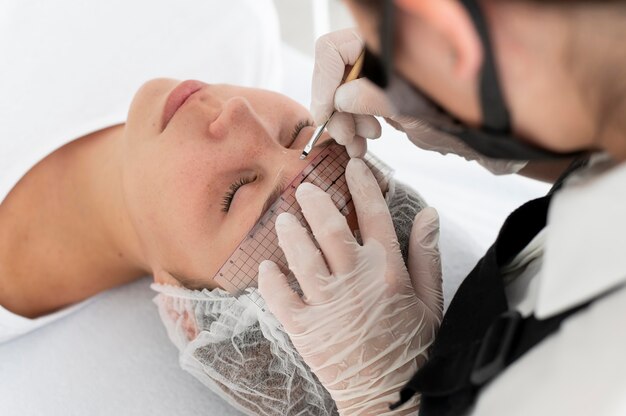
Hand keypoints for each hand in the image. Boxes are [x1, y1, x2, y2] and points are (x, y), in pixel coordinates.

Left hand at [258, 158, 442, 414]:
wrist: (390, 395)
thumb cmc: (413, 347)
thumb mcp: (431, 300)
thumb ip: (427, 254)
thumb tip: (429, 212)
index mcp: (388, 271)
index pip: (374, 215)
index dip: (363, 185)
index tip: (352, 166)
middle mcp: (355, 281)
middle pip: (330, 229)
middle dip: (316, 202)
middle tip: (306, 188)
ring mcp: (327, 305)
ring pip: (301, 256)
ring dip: (290, 233)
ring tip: (283, 218)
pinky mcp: (304, 329)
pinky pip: (280, 297)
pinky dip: (270, 280)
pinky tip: (266, 266)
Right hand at [311, 28, 526, 174]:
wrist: (495, 121)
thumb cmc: (468, 105)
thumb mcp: (420, 102)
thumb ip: (379, 96)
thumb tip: (342, 98)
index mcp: (384, 40)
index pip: (332, 50)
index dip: (322, 84)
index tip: (325, 117)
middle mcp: (380, 51)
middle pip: (336, 73)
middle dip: (336, 109)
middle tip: (348, 138)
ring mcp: (383, 69)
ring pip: (345, 91)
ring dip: (346, 120)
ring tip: (360, 144)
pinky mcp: (387, 87)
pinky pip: (360, 102)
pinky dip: (359, 122)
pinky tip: (369, 137)